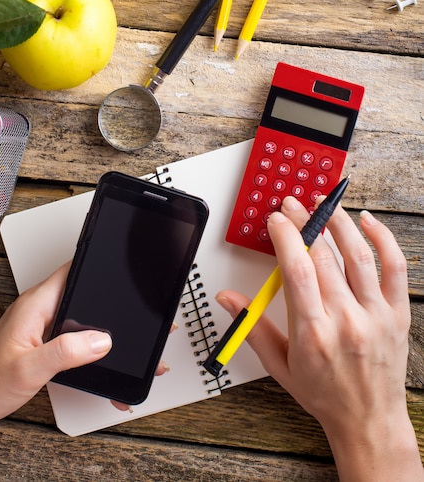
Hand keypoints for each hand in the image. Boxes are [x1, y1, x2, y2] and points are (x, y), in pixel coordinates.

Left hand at [0, 262, 168, 425]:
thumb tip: (100, 340)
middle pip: (83, 293)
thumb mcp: (27, 369)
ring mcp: (42, 324)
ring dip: (102, 325)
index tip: (123, 270)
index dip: (100, 267)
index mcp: (37, 304)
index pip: (73, 270)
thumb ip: (65, 352)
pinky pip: (73, 334)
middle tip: (134, 311)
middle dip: (111, 301)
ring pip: (81, 315)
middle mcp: (41, 309)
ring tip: (125, 338)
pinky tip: (101, 358)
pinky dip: (90, 343)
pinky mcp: (43, 340)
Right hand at [216, 196, 422, 480]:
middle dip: (303, 222)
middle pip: (322, 256)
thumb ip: (251, 326)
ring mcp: (374, 314)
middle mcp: (346, 320)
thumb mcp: (279, 365)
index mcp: (313, 333)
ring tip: (324, 205)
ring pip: (357, 254)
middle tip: (293, 207)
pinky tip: (367, 222)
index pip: (296, 270)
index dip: (285, 236)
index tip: (276, 219)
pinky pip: (393, 267)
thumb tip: (228, 299)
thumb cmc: (325, 394)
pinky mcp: (396, 313)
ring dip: (338, 222)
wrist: (368, 420)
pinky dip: (382, 239)